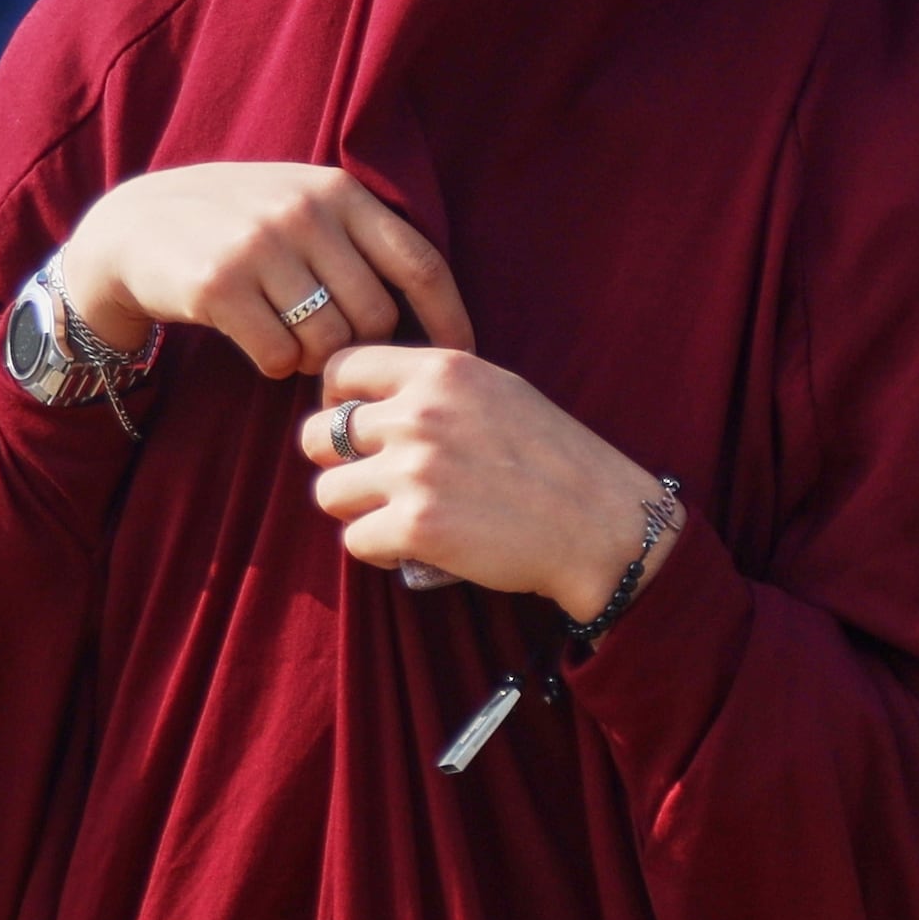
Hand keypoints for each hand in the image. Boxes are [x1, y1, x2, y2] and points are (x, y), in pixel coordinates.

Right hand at [54, 164, 473, 377]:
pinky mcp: (219, 286)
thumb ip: (358, 233)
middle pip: (376, 316)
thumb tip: (433, 301)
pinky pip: (276, 357)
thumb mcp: (301, 199)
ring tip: (287, 337)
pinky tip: (254, 341)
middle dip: (359, 345)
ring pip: (327, 343)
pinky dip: (272, 364)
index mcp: (339, 191)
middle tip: (327, 342)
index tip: (463, 353)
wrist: (134, 225)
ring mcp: (260, 247)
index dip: (449, 317)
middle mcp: (305, 212)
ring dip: (312, 358)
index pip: (420, 263)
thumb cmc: (235, 221)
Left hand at [300, 346, 676, 620]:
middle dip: (337, 463)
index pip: (340, 368)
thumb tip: (370, 401)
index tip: (358, 429)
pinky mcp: (415, 528)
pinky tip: (413, 549)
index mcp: (439, 371)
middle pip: (317, 435)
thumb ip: (434, 388)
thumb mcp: (497, 391)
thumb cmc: (554, 460)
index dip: (336, 401)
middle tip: (375, 482)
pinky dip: (378, 551)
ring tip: (396, 517)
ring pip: (328, 493)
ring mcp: (414, 471)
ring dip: (356, 511)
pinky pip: (354, 541)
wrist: (601, 524)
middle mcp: (419, 414)